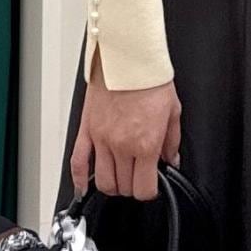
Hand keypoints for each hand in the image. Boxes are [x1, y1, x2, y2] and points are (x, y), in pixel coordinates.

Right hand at [69, 44, 181, 201]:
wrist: (128, 59)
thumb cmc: (149, 79)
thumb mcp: (173, 111)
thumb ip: (171, 141)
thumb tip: (171, 159)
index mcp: (145, 144)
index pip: (144, 188)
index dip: (149, 191)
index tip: (152, 184)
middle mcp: (121, 146)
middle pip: (123, 187)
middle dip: (132, 186)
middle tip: (138, 176)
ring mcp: (101, 140)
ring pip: (102, 181)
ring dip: (112, 185)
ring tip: (119, 177)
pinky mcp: (87, 131)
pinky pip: (78, 162)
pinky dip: (79, 180)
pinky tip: (84, 186)